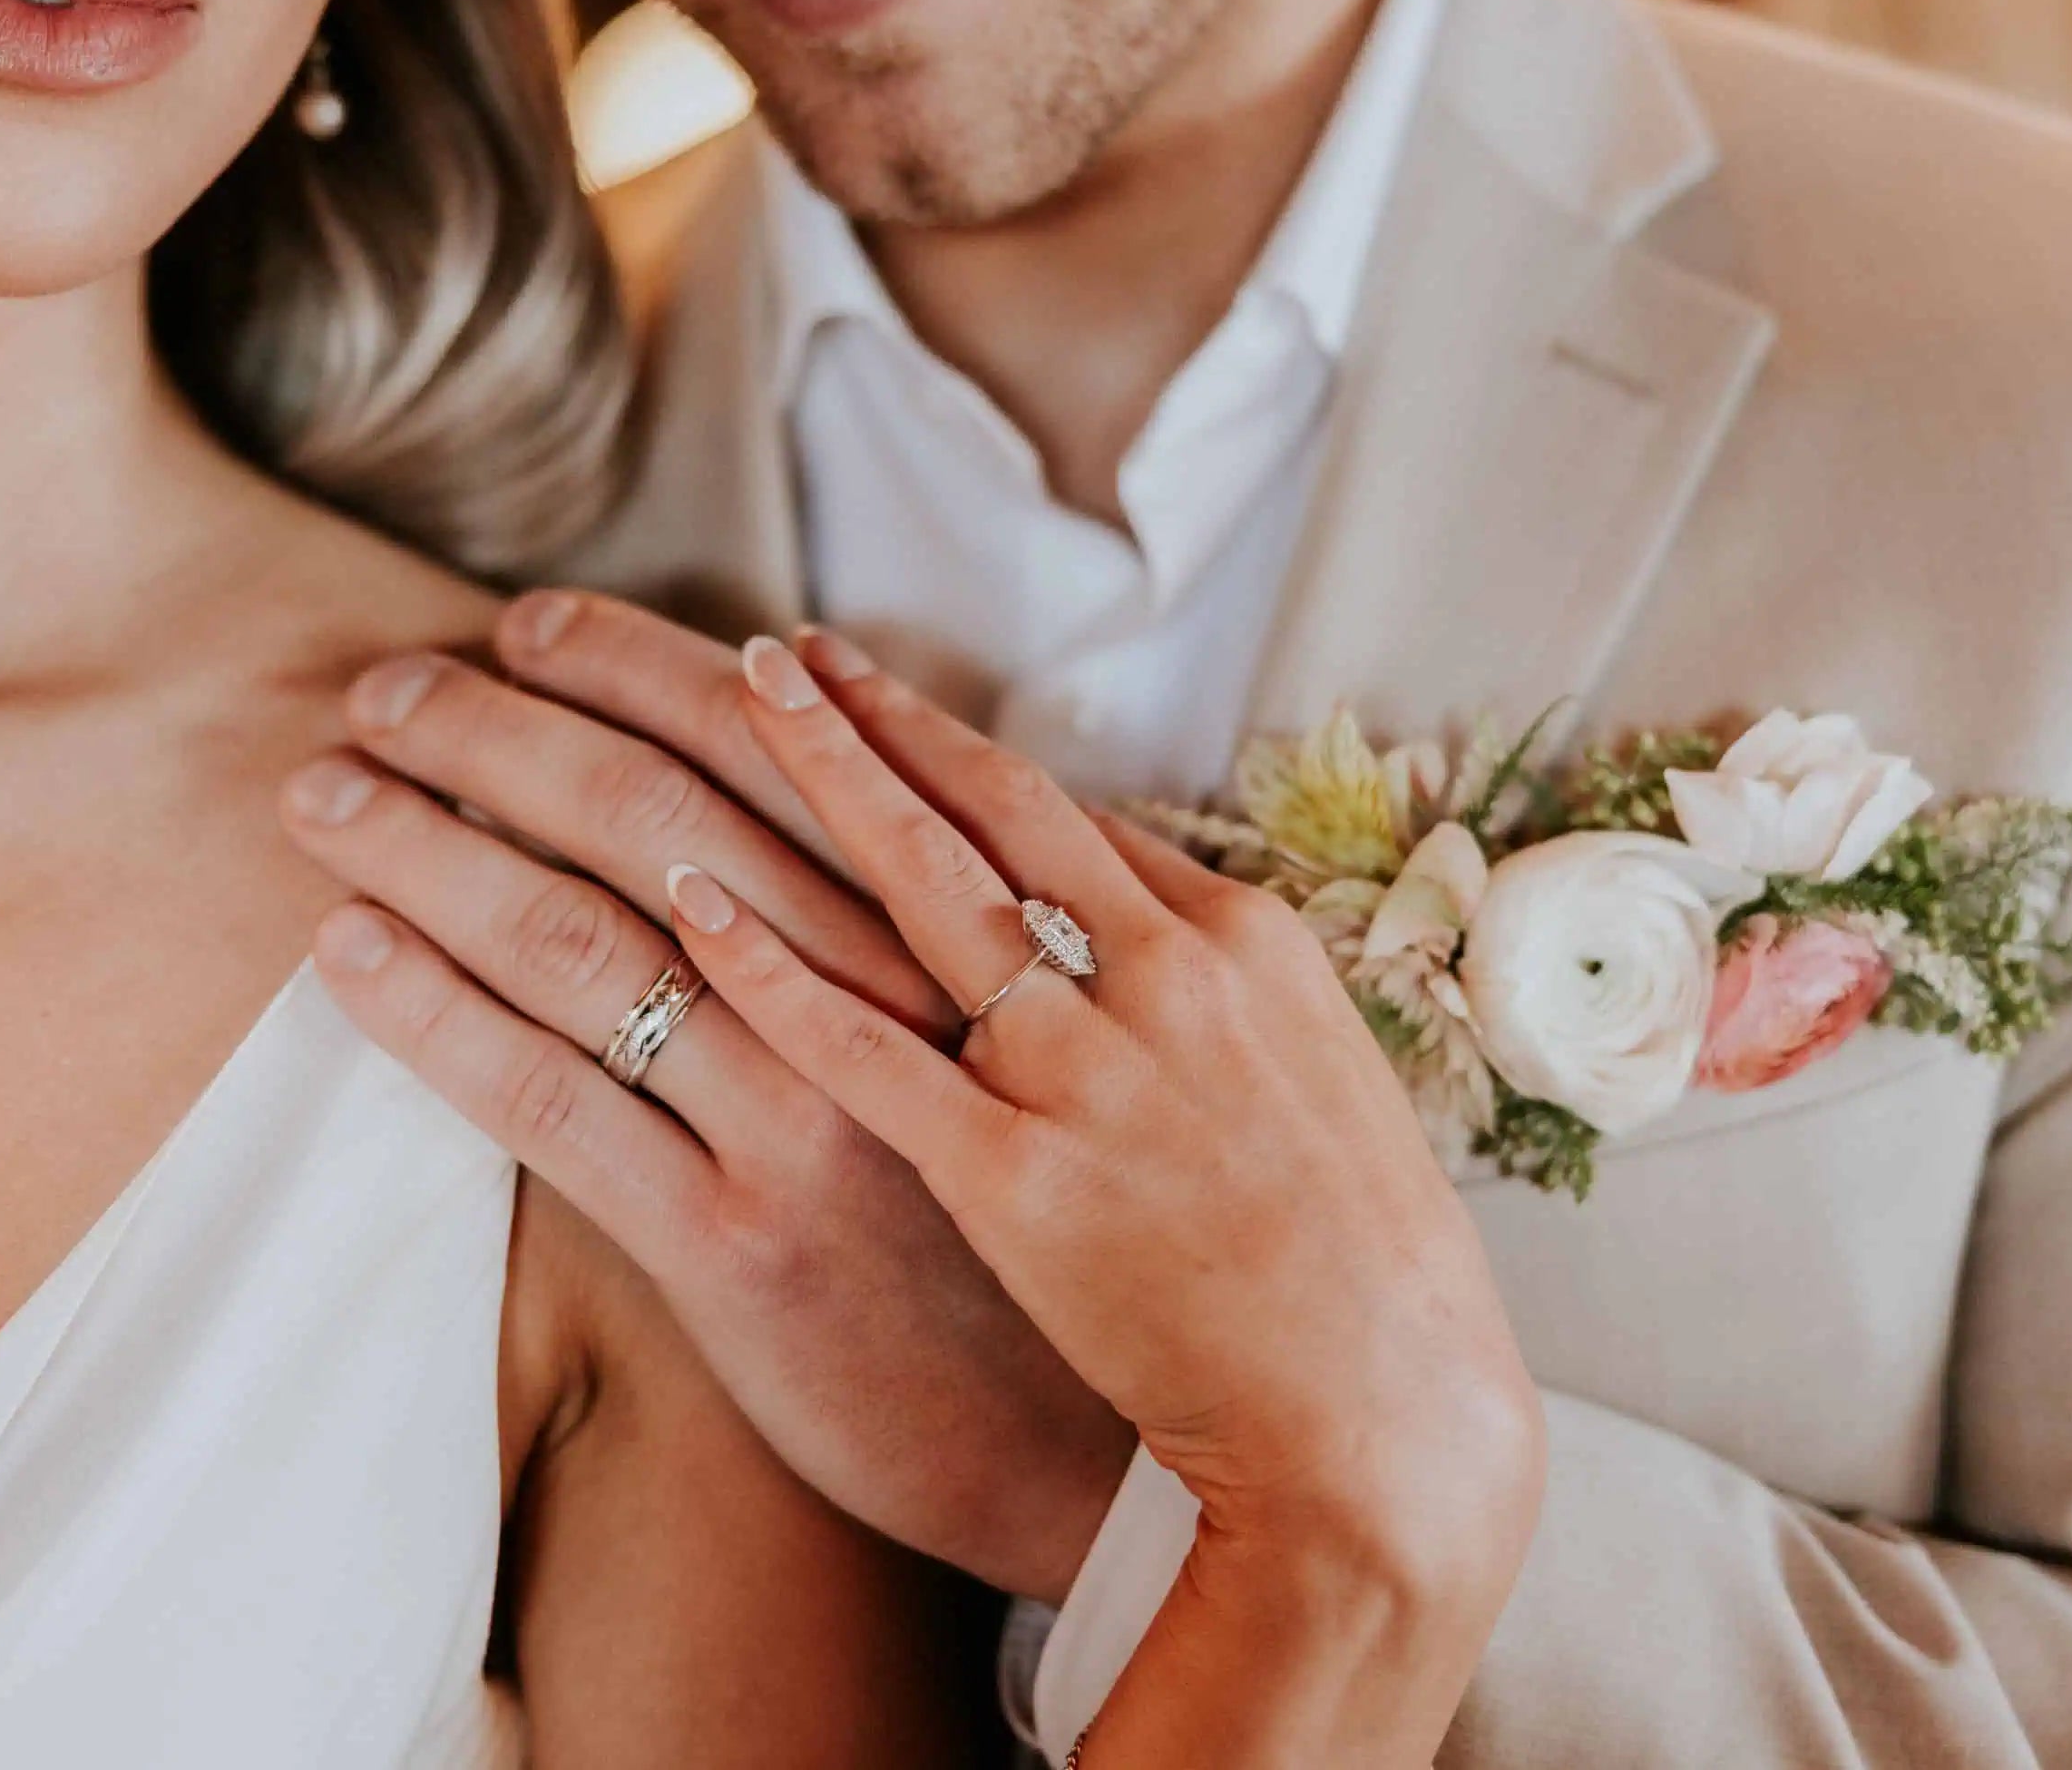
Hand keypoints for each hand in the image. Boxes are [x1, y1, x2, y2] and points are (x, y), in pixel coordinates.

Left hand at [278, 603, 1131, 1601]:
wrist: (1081, 1452)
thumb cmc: (1032, 1225)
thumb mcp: (1012, 1044)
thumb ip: (918, 921)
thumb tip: (789, 797)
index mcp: (946, 930)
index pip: (771, 749)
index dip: (638, 667)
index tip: (530, 624)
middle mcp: (879, 1002)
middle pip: (653, 814)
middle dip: (500, 729)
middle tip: (387, 686)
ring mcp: (803, 1123)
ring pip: (582, 938)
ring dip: (433, 846)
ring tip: (328, 793)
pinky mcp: (734, 1248)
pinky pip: (555, 1102)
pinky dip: (436, 1013)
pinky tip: (350, 952)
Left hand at [676, 629, 1545, 1604]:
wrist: (1381, 1426)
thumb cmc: (1364, 1279)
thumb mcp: (1319, 1088)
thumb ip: (1214, 999)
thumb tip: (1126, 934)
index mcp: (1244, 944)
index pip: (1068, 815)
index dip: (951, 742)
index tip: (874, 693)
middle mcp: (1164, 976)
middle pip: (989, 806)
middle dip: (874, 716)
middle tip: (778, 646)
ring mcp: (1085, 1070)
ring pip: (924, 882)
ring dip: (822, 774)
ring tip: (738, 692)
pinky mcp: (1012, 1177)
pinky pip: (863, 1047)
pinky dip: (770, 966)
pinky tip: (690, 898)